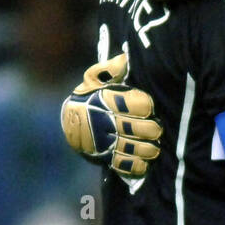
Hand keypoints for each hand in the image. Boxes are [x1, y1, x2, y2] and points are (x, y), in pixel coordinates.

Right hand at [61, 54, 162, 178]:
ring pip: (132, 148)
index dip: (145, 105)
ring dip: (147, 149)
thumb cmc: (88, 98)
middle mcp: (105, 122)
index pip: (132, 103)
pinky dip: (136, 165)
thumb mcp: (93, 80)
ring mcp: (105, 142)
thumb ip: (108, 70)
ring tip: (154, 147)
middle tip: (156, 129)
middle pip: (137, 128)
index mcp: (104, 101)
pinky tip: (144, 161)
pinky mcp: (105, 159)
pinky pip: (123, 165)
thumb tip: (124, 59)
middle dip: (151, 129)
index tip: (148, 107)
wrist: (68, 123)